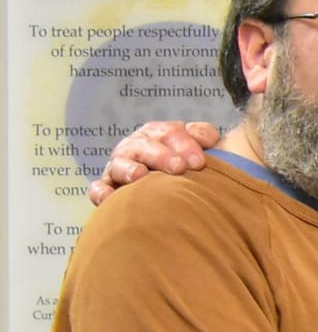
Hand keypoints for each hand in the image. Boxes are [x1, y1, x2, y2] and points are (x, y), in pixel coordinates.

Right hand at [88, 120, 219, 204]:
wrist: (177, 183)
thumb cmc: (190, 163)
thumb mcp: (199, 145)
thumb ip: (204, 135)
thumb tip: (204, 138)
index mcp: (158, 134)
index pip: (169, 133)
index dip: (184, 145)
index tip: (199, 162)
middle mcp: (136, 148)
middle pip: (144, 147)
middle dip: (161, 156)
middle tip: (179, 167)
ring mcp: (120, 167)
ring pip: (120, 165)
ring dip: (129, 169)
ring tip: (141, 176)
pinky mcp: (108, 188)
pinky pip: (99, 188)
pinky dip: (101, 192)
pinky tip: (109, 198)